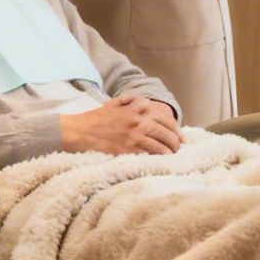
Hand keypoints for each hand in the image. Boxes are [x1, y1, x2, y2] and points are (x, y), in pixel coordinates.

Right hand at [60, 93, 180, 155]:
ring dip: (171, 148)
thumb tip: (144, 102)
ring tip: (175, 154)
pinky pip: (151, 152)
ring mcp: (134, 133)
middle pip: (166, 128)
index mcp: (135, 106)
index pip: (163, 115)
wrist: (79, 131)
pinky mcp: (129, 148)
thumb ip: (129, 101)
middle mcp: (138, 118)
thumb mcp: (113, 103)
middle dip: (176, 138)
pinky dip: (160, 155)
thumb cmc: (95, 119)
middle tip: (180, 145)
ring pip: (161, 141)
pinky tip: (165, 159)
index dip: (173, 125)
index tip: (178, 133)